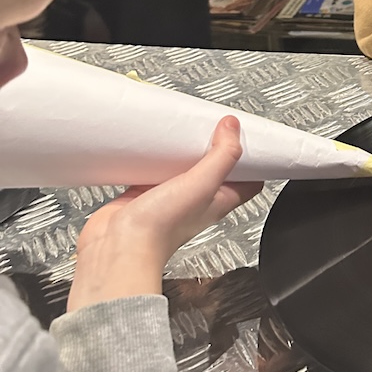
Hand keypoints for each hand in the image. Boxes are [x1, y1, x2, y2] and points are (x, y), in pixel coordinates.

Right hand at [68, 116, 261, 311]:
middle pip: (216, 169)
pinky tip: (154, 144)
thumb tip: (233, 127)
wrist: (119, 246)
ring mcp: (171, 196)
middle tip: (215, 125)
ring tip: (187, 127)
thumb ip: (222, 156)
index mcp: (220, 200)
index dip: (252, 159)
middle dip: (216, 147)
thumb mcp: (203, 184)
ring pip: (185, 166)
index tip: (246, 135)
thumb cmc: (161, 229)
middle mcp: (198, 199)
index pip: (248, 180)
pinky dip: (157, 155)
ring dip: (186, 149)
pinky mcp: (146, 192)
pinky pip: (156, 168)